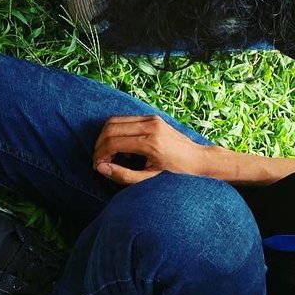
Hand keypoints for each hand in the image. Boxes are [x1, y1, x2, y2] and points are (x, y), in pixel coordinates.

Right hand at [93, 115, 217, 184]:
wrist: (196, 157)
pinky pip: (125, 120)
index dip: (100, 154)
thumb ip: (123, 175)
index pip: (113, 142)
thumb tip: (100, 168)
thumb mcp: (148, 178)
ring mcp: (151, 118)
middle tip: (100, 159)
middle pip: (110, 128)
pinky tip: (121, 146)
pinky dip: (116, 131)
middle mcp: (150, 126)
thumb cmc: (174, 172)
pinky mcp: (151, 116)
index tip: (98, 165)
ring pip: (114, 121)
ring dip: (106, 136)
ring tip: (109, 153)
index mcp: (151, 143)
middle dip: (100, 144)